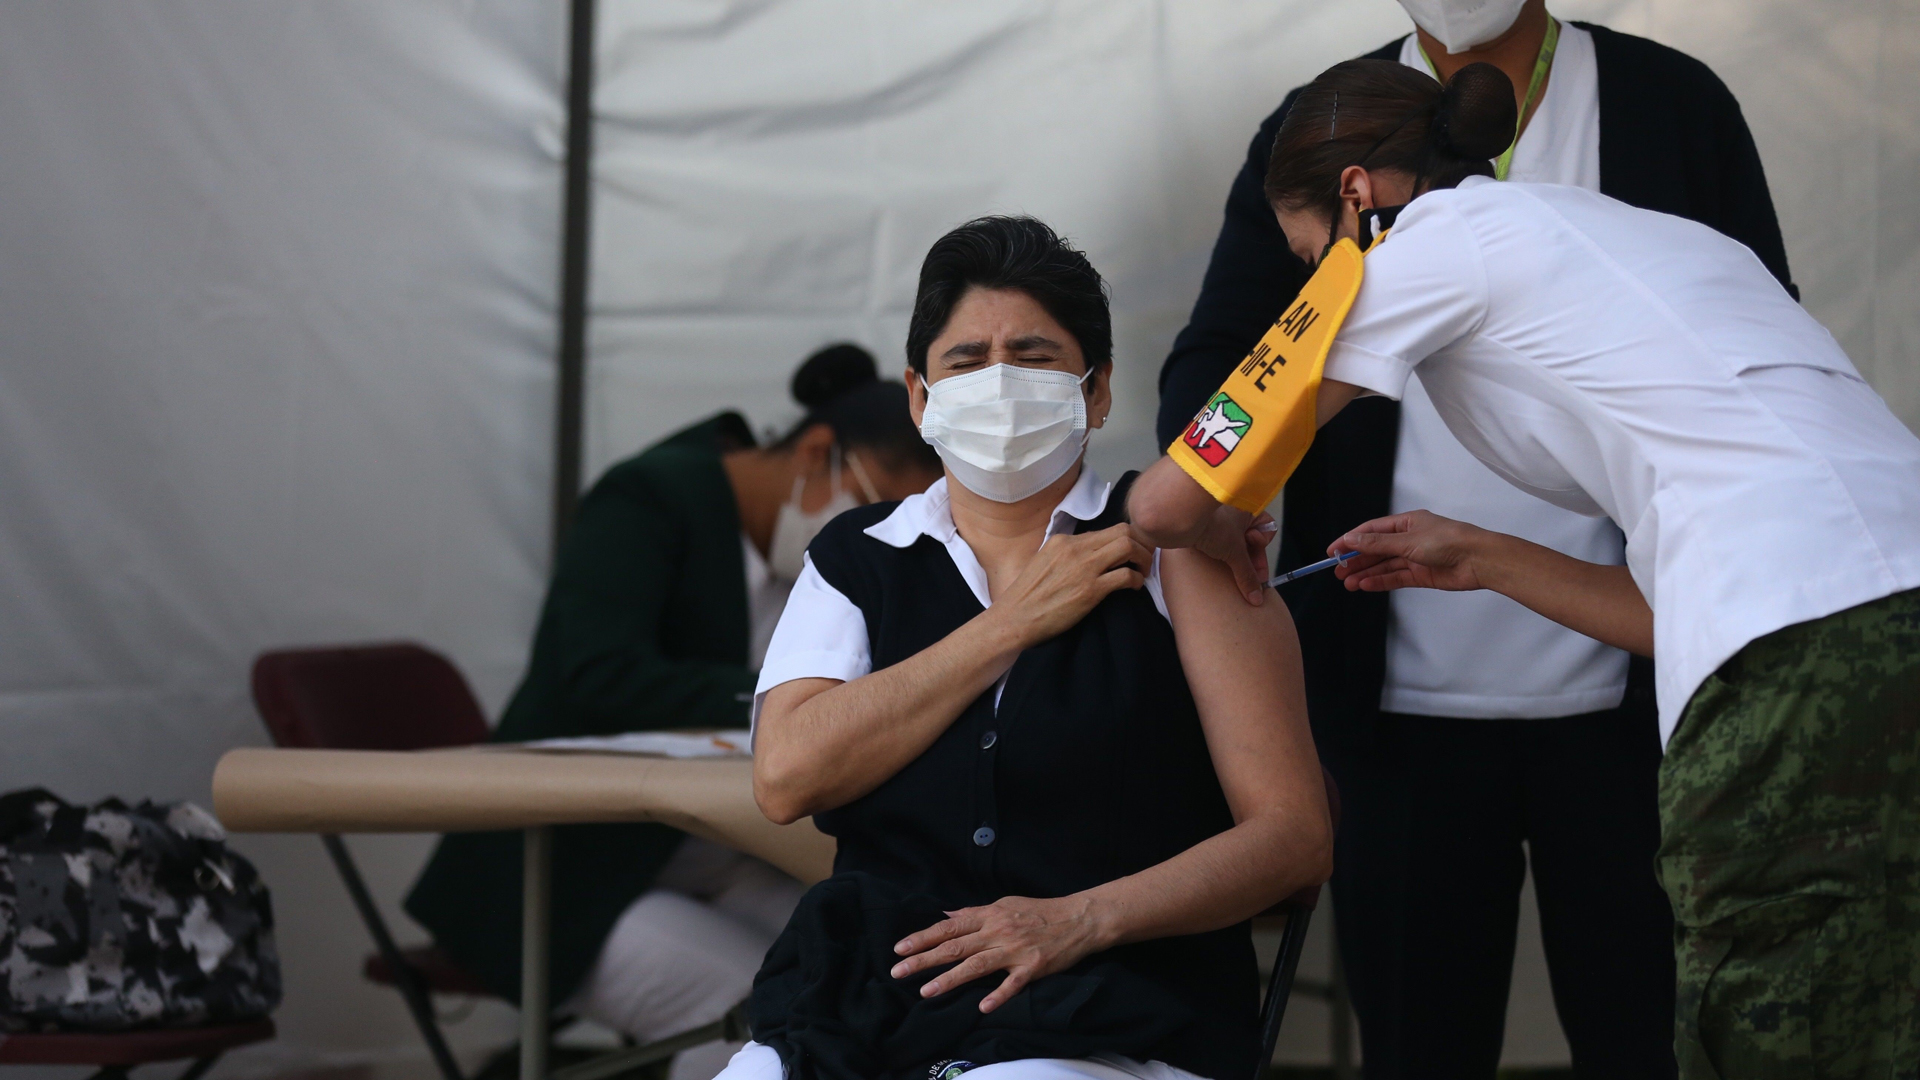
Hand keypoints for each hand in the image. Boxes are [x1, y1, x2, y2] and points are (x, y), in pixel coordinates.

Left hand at [890, 894, 1110, 1012]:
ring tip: (926, 991)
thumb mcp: (1004, 904)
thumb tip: (946, 916)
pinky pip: (1012, 983)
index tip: (900, 948)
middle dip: (924, 959)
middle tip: (898, 971)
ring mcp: (1015, 951)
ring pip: (976, 965)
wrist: (1078, 918)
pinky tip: (982, 1006)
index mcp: (989, 915)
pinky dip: (998, 995)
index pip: (948, 928)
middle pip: (955, 947)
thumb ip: (974, 913)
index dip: (922, 937)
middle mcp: (998, 932)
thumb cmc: (1039, 910)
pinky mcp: (1033, 967)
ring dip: (949, 979)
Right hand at [987, 524, 1148, 648]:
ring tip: (1143, 572)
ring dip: (1143, 558)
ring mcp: (1084, 568)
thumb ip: (1066, 555)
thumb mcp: (1044, 562)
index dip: (1124, 539)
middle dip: (1141, 543)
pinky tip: (1134, 587)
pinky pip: (1126, 575)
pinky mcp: (1091, 590)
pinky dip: (1137, 580)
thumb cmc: (1027, 597)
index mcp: (1063, 541)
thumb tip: (1089, 556)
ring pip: (1128, 546)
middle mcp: (1075, 549)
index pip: (1105, 530)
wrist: (1014, 619)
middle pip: (1122, 530)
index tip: (1131, 552)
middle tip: (1144, 559)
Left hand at [1191, 506, 1273, 605]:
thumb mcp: (1234, 552)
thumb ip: (1248, 575)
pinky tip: (1220, 566)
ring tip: (1233, 570)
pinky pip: (1223, 544)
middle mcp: (1237, 511)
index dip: (1263, 547)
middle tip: (1250, 577)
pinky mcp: (1207, 528)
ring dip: (1238, 558)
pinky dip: (1224, 555)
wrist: (1177, 520)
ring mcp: (1221, 519)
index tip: (1254, 560)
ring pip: (1238, 543)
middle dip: (1252, 558)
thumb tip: (1257, 597)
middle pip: (1253, 539)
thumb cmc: (1211, 526)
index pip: (1268, 528)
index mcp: (1249, 508)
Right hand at [1332, 510, 1494, 592]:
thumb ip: (1377, 544)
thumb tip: (1351, 540)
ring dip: (1366, 573)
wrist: (1479, 560)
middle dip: (1356, 560)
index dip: (1350, 540)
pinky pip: (1396, 578)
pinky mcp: (1422, 575)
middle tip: (1337, 571)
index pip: (1371, 531)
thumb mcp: (1407, 540)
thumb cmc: (1448, 541)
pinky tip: (1366, 585)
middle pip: (1376, 550)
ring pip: (1384, 566)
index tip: (1332, 551)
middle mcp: (1409, 539)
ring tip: (1348, 582)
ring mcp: (1415, 558)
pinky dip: (1380, 581)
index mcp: (1406, 523)